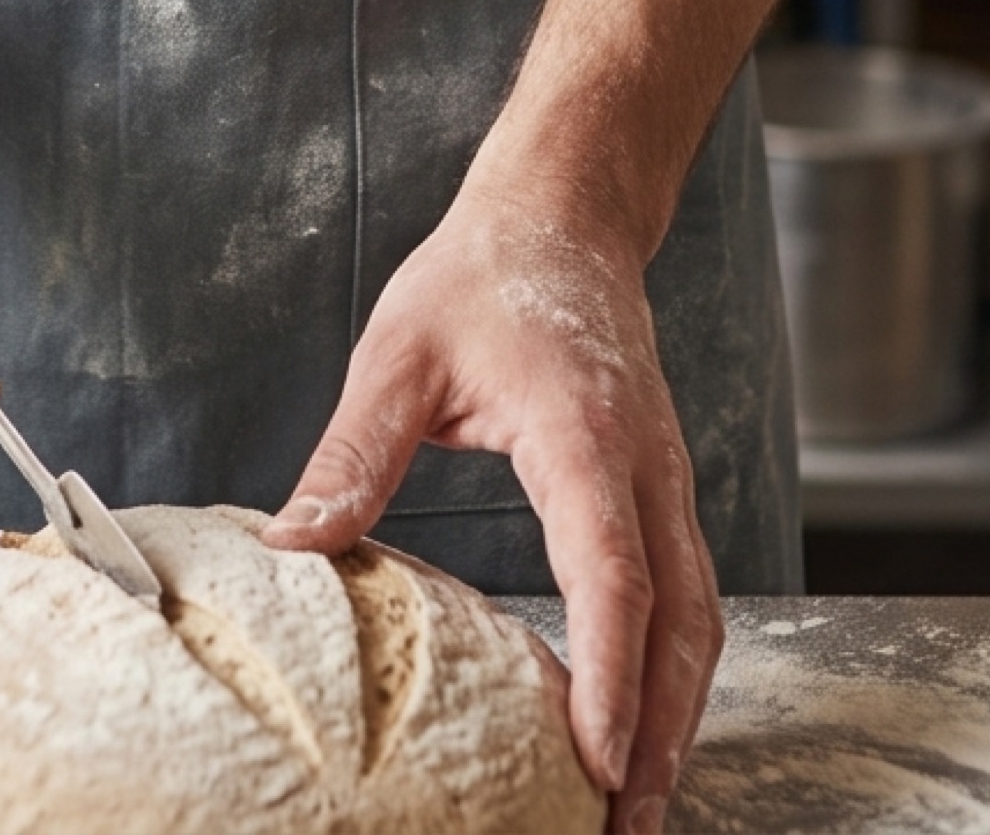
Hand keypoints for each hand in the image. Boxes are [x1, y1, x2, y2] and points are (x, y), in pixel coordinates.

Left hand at [262, 169, 721, 834]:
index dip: (609, 674)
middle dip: (659, 730)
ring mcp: (666, 476)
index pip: (611, 573)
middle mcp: (645, 465)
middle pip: (680, 620)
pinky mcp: (662, 484)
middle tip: (622, 823)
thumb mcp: (398, 353)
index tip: (595, 758)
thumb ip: (353, 453)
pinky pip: (685, 588)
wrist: (562, 215)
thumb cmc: (479, 275)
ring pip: (698, 613)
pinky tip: (640, 716)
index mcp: (583, 434)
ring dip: (676, 710)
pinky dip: (673, 663)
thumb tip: (291, 543)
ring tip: (636, 801)